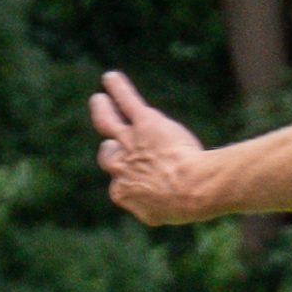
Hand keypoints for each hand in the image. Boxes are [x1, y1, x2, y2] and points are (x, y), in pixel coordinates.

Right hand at [90, 72, 210, 225]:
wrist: (191, 188)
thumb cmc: (185, 204)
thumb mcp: (165, 213)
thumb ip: (156, 206)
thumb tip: (164, 205)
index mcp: (123, 193)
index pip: (120, 182)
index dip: (132, 178)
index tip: (144, 178)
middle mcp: (120, 167)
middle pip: (107, 155)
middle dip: (109, 150)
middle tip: (109, 142)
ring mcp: (130, 142)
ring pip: (107, 122)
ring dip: (102, 110)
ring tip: (100, 101)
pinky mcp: (144, 123)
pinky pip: (127, 101)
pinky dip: (118, 88)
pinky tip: (111, 78)